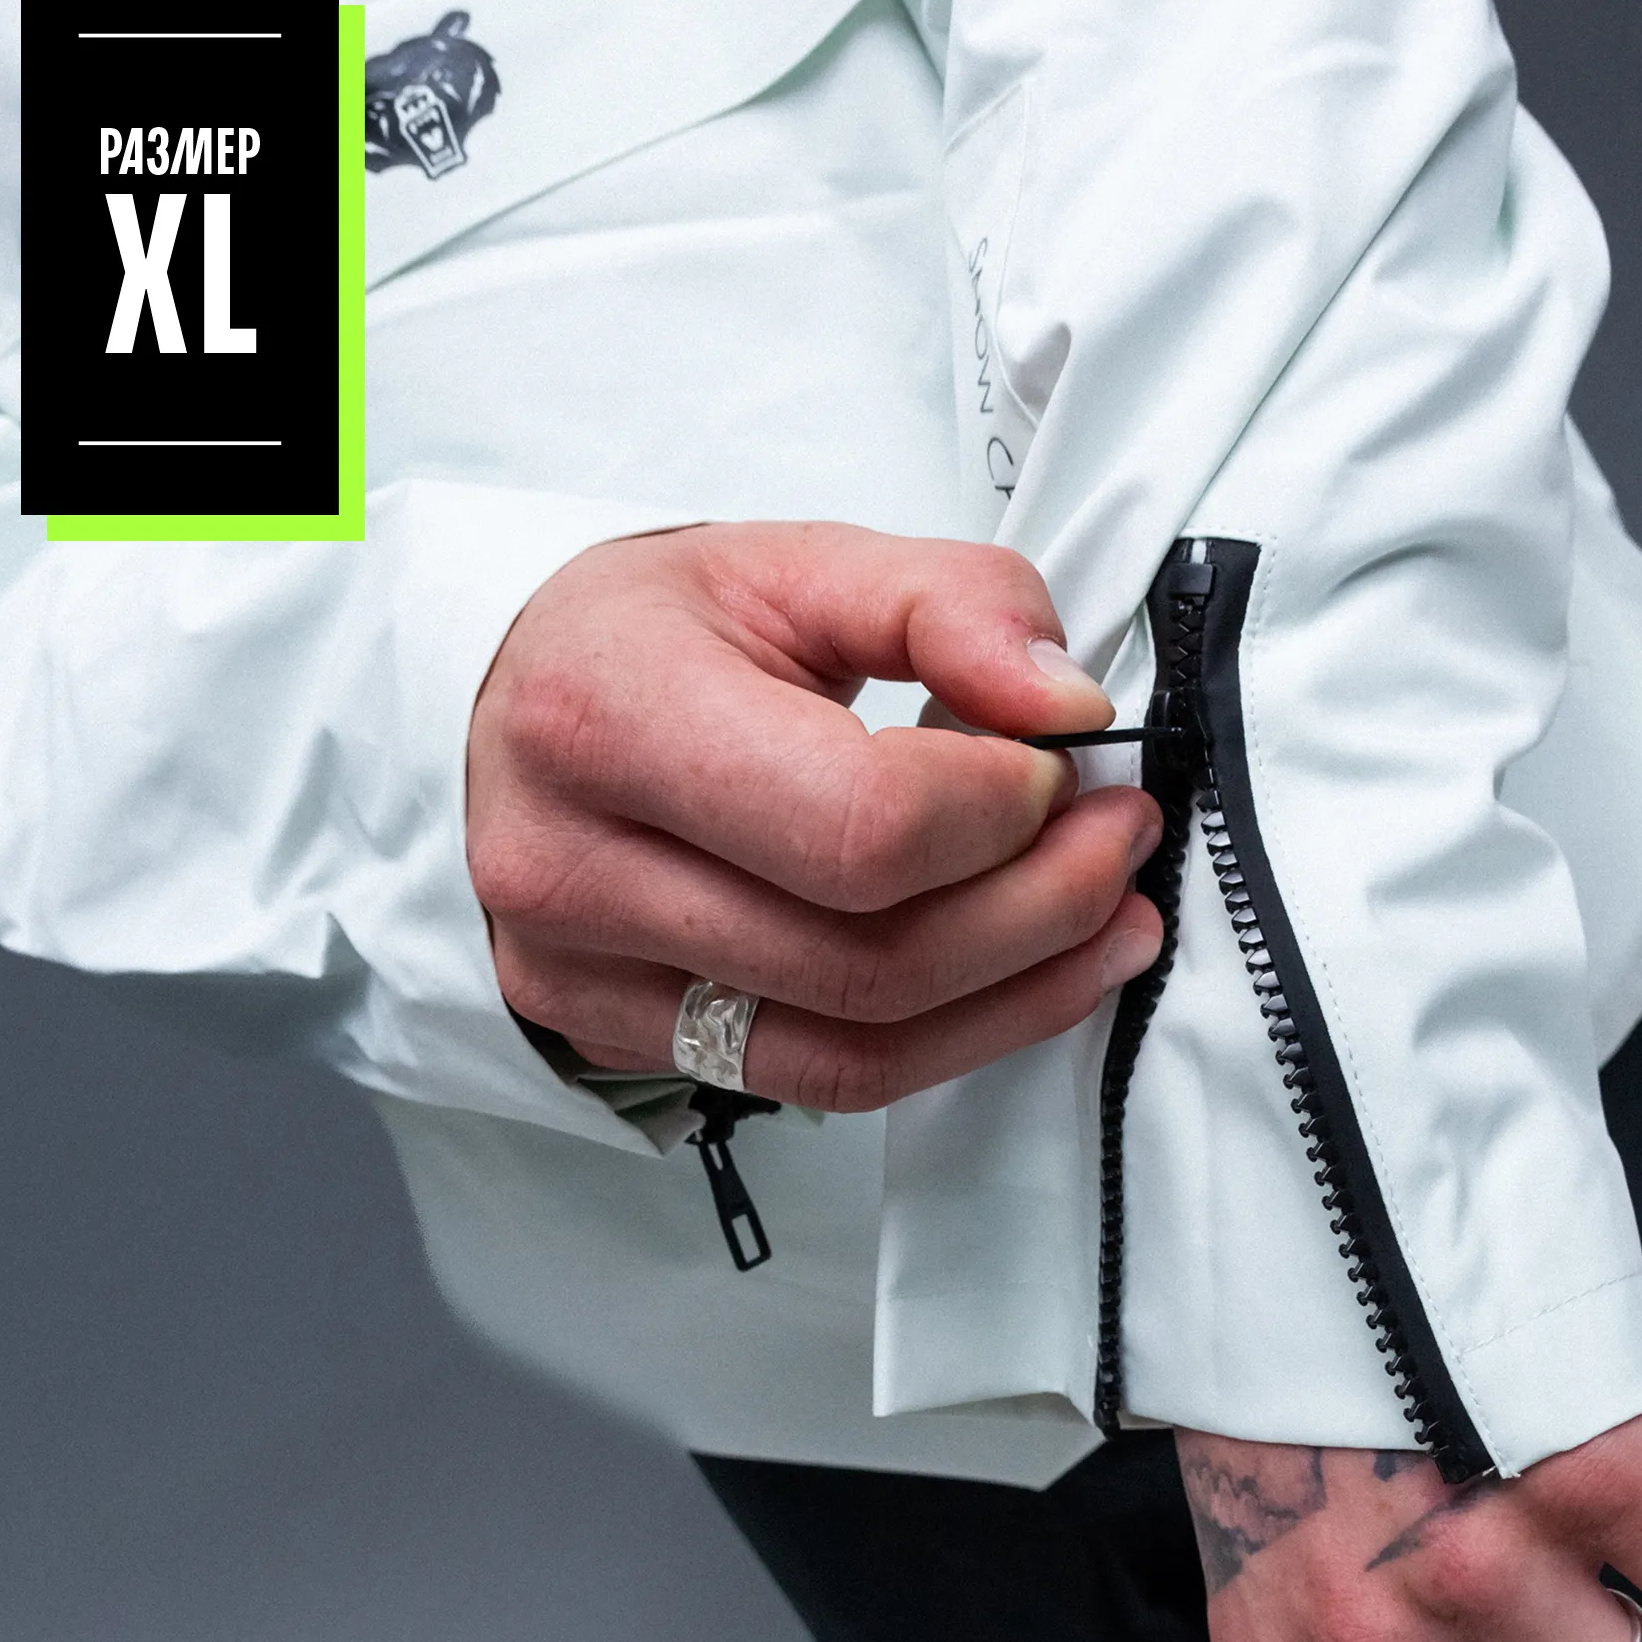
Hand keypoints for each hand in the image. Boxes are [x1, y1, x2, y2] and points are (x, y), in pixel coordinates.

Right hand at [466, 521, 1163, 1107]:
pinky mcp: (618, 1042)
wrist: (523, 712)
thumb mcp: (795, 560)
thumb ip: (947, 602)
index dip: (997, 812)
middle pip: (869, 955)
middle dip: (1040, 906)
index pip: (857, 826)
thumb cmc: (654, 636)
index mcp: (604, 717)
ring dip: (1019, 993)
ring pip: (858, 1047)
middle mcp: (572, 870)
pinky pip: (823, 1081)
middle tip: (1118, 840)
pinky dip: (949, 1040)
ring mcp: (584, 980)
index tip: (1062, 764)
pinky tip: (1023, 979)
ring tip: (1108, 922)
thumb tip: (1066, 707)